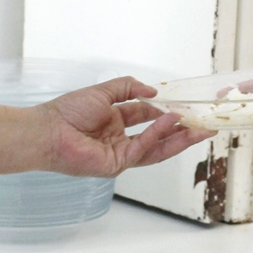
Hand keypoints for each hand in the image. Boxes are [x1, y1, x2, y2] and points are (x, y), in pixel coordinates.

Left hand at [37, 77, 213, 177]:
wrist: (49, 131)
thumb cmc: (68, 111)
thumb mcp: (103, 91)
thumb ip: (129, 88)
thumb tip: (153, 92)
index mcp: (114, 122)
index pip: (146, 117)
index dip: (164, 111)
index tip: (184, 106)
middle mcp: (120, 139)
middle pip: (157, 137)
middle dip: (181, 132)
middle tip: (204, 124)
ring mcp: (120, 154)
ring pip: (156, 147)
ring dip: (178, 138)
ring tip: (199, 129)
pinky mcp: (117, 164)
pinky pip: (143, 148)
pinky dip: (158, 135)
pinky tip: (170, 122)